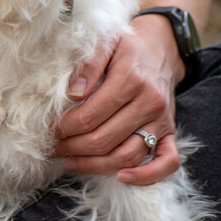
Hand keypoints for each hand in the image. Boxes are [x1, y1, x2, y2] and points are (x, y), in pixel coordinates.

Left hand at [52, 17, 184, 184]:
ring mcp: (162, 121)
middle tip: (53, 148)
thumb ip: (88, 65)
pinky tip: (121, 178)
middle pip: (105, 139)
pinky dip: (147, 176)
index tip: (50, 131)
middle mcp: (149, 103)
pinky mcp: (170, 132)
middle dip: (73, 148)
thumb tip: (73, 93)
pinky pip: (167, 162)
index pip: (90, 116)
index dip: (65, 129)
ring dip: (95, 165)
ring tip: (70, 161)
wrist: (163, 47)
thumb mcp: (106, 43)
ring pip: (128, 155)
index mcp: (131, 79)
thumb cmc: (128, 46)